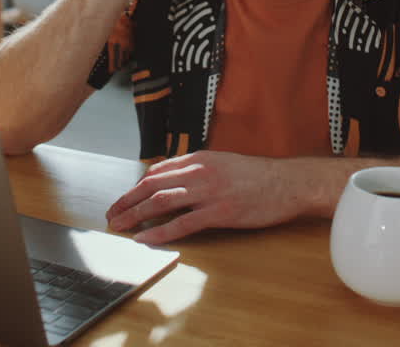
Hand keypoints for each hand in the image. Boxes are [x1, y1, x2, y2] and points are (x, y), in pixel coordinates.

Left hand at [105, 151, 309, 243]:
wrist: (288, 183)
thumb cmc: (258, 176)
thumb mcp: (223, 163)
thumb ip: (198, 169)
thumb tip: (173, 179)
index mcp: (199, 159)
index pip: (157, 171)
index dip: (135, 187)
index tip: (123, 199)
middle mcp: (199, 173)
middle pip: (152, 185)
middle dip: (127, 201)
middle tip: (112, 214)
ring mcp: (209, 192)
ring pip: (161, 202)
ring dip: (136, 215)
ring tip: (121, 226)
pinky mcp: (219, 213)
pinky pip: (183, 223)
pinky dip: (161, 232)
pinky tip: (147, 239)